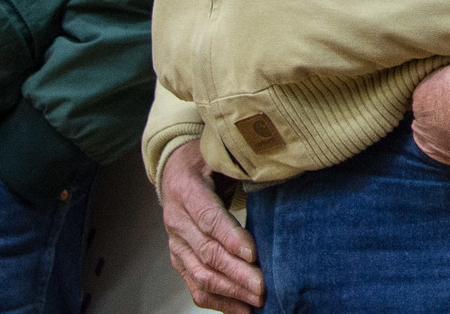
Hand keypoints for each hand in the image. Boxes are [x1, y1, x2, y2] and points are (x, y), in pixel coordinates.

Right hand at [159, 141, 262, 313]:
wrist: (174, 170)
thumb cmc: (205, 160)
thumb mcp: (220, 152)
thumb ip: (241, 161)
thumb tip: (275, 166)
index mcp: (186, 190)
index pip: (209, 219)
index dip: (231, 238)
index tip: (254, 254)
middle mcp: (177, 221)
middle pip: (207, 253)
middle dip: (236, 273)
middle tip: (263, 286)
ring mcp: (176, 244)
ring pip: (200, 275)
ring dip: (230, 291)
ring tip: (257, 300)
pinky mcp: (180, 260)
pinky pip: (195, 286)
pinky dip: (218, 301)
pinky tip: (241, 309)